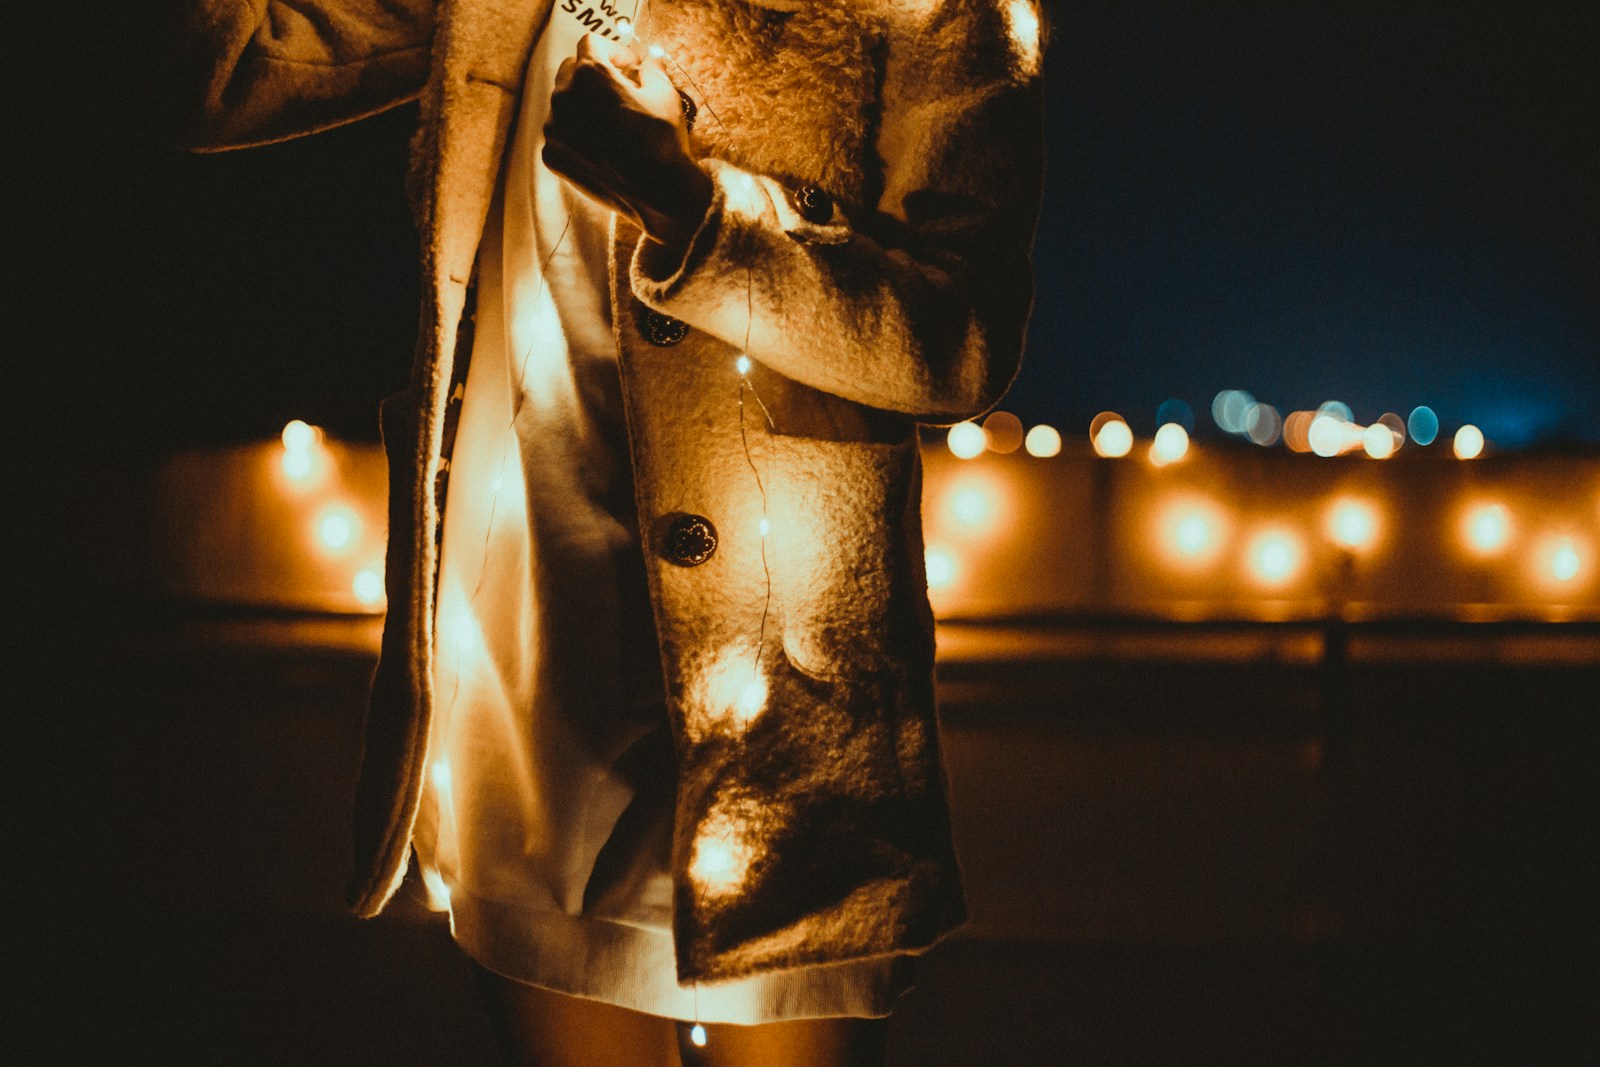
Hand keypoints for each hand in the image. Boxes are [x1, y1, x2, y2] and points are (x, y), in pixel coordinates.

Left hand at [543, 33, 712, 252]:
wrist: (657, 194)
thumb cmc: (662, 142)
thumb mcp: (664, 96)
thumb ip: (652, 70)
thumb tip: (650, 62)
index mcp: (589, 75)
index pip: (591, 43)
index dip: (614, 50)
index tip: (629, 66)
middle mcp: (563, 97)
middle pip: (571, 70)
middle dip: (594, 75)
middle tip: (620, 91)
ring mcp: (554, 129)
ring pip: (563, 102)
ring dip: (583, 104)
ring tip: (610, 121)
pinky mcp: (552, 156)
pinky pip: (560, 133)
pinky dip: (576, 134)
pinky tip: (601, 145)